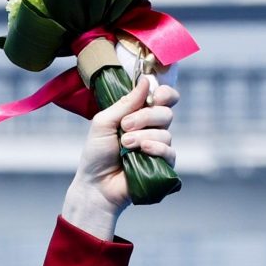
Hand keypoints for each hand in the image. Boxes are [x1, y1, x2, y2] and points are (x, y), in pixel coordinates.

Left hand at [64, 72, 178, 235]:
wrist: (95, 185)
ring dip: (143, 136)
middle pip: (166, 112)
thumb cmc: (96, 154)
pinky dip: (156, 149)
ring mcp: (158, 147)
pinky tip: (141, 152)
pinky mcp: (162, 165)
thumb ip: (126, 102)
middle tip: (125, 127)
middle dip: (146, 117)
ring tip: (125, 145)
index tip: (154, 96)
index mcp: (139, 114)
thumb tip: (147, 80)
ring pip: (166, 132)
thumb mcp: (104, 122)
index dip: (165, 93)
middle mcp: (152, 128)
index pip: (164, 97)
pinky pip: (170, 152)